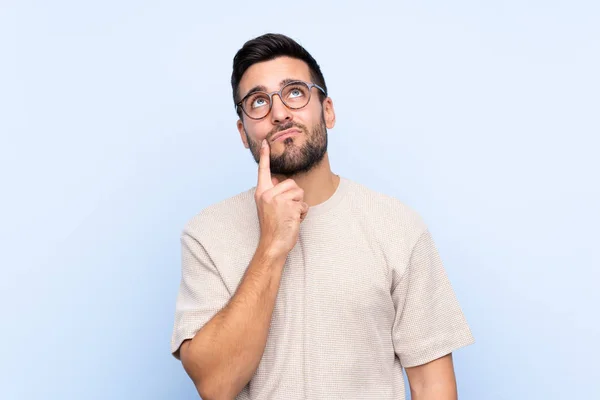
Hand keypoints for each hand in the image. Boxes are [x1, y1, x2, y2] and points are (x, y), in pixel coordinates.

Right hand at [254, 139, 308, 257]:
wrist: (273, 244)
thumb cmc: (273, 227)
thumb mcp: (268, 207)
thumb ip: (273, 193)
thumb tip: (279, 180)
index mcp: (261, 192)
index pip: (263, 171)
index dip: (265, 156)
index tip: (265, 142)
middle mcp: (268, 194)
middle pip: (291, 183)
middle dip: (295, 197)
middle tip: (286, 212)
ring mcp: (278, 200)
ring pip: (299, 192)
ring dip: (299, 205)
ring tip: (290, 216)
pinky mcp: (289, 206)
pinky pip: (304, 204)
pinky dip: (302, 214)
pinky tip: (293, 221)